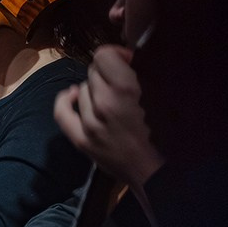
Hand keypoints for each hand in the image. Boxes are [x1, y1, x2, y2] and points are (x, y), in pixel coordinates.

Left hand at [53, 44, 163, 187]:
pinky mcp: (81, 139)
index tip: (127, 61)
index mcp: (126, 90)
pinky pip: (62, 112)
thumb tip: (125, 58)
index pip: (104, 56)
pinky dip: (66, 100)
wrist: (155, 172)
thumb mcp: (161, 97)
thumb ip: (141, 75)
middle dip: (107, 74)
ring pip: (83, 89)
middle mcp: (104, 104)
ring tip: (110, 99)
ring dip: (95, 90)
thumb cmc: (165, 133)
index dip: (116, 54)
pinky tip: (73, 94)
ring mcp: (89, 123)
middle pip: (93, 73)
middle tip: (121, 84)